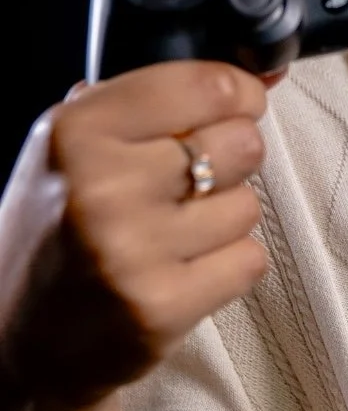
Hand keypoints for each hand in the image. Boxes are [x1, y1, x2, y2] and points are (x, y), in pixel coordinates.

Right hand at [0, 63, 270, 410]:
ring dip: (223, 218)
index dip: (240, 94)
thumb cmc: (58, 227)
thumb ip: (150, 103)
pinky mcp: (161, 307)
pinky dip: (226, 266)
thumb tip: (260, 74)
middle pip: (241, 143)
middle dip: (230, 159)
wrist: (17, 336)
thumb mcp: (74, 146)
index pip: (207, 86)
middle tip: (192, 181)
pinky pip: (248, 260)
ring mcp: (132, 250)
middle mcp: (102, 186)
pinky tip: (181, 270)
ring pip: (247, 205)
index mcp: (77, 130)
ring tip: (175, 233)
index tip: (239, 105)